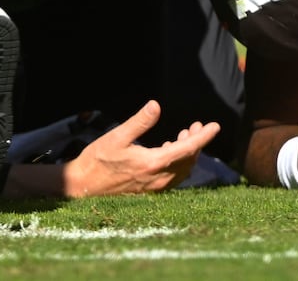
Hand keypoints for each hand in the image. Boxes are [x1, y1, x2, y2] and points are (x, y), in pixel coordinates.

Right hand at [62, 100, 220, 196]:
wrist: (82, 188)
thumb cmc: (98, 160)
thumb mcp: (117, 136)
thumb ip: (139, 122)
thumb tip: (156, 106)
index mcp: (153, 164)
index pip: (188, 149)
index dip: (203, 137)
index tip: (215, 126)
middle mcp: (158, 179)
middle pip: (188, 160)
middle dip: (196, 142)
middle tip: (197, 125)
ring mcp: (155, 188)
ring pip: (182, 170)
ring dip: (187, 152)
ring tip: (184, 135)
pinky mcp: (150, 191)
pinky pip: (173, 177)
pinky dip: (178, 162)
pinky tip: (169, 150)